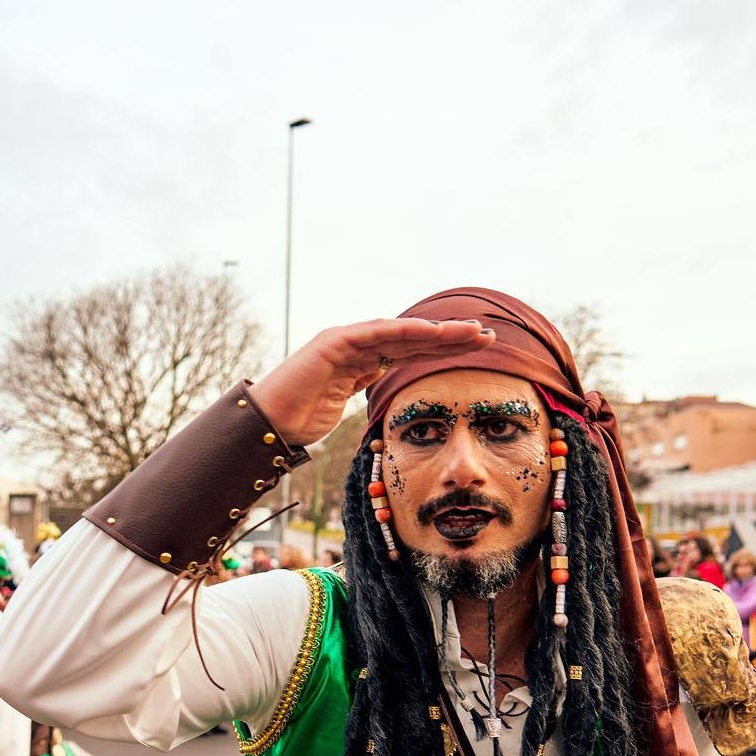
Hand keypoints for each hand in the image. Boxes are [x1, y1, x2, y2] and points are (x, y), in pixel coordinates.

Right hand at [247, 318, 495, 446]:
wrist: (266, 423)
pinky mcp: (334, 342)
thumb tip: (383, 397)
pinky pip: (376, 336)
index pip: (410, 352)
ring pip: (401, 333)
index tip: (477, 351)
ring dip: (438, 332)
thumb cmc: (298, 421)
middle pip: (413, 339)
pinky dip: (404, 332)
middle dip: (451, 337)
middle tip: (488, 336)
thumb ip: (362, 393)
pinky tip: (432, 332)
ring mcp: (345, 341)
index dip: (443, 349)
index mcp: (361, 361)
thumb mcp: (342, 408)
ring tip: (471, 333)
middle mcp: (357, 346)